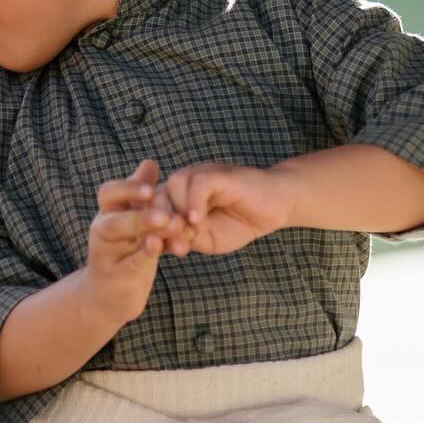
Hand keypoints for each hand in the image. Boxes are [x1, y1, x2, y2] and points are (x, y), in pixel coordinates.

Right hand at [84, 159, 187, 327]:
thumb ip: (140, 194)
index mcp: (108, 214)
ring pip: (119, 235)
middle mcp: (103, 230)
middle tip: (160, 204)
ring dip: (142, 225)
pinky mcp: (117, 275)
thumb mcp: (133, 221)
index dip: (128, 187)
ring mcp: (107, 253)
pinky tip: (158, 247)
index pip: (109, 193)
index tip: (151, 187)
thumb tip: (149, 162)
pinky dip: (144, 254)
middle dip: (137, 208)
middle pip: (113, 214)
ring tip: (166, 222)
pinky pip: (130, 262)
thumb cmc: (125, 251)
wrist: (110, 294)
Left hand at [155, 162, 293, 255]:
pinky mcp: (218, 173)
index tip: (151, 249)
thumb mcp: (208, 240)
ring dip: (175, 212)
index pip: (153, 211)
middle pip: (157, 196)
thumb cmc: (239, 223)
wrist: (275, 207)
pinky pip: (198, 183)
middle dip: (156, 222)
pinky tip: (197, 221)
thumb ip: (187, 240)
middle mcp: (184, 183)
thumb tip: (166, 246)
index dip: (149, 229)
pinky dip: (194, 202)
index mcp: (177, 199)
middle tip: (163, 242)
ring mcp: (200, 175)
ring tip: (183, 233)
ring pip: (173, 186)